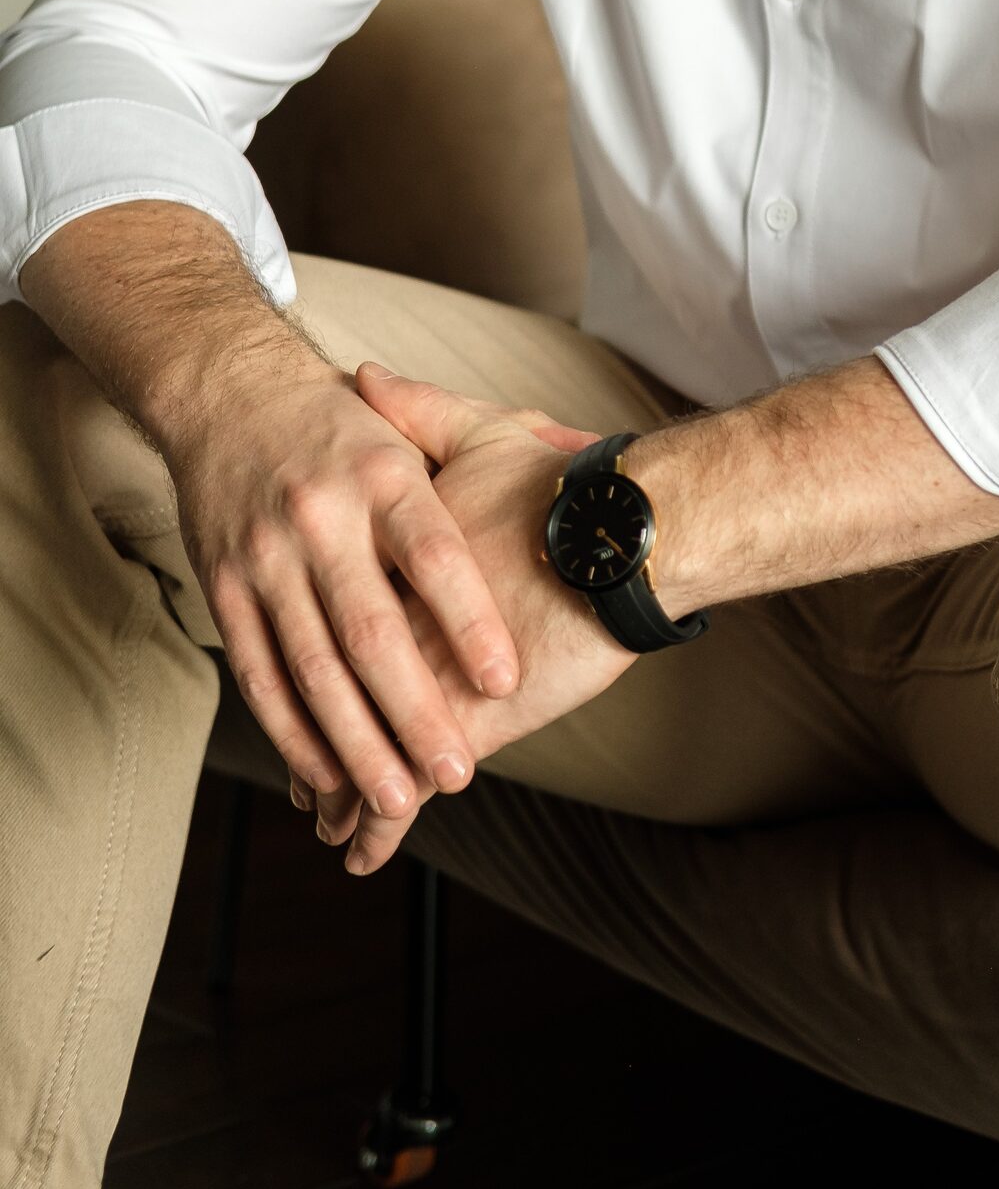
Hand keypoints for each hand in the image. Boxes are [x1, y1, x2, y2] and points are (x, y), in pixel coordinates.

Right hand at [160, 347, 529, 830]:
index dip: (469, 620)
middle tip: (459, 772)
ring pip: (313, 667)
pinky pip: (258, 673)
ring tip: (399, 796)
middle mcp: (323, 517)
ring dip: (355, 742)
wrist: (229, 392)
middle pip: (370, 629)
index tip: (505, 679)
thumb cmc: (342, 423)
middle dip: (415, 710)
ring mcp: (268, 556)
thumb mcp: (413, 426)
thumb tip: (584, 452)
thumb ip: (485, 452)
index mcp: (384, 474)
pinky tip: (325, 775)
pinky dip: (291, 731)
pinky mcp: (225, 588)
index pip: (433, 555)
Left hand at [297, 366, 638, 873]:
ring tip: (324, 819)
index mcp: (389, 555)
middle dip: (315, 733)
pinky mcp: (460, 723)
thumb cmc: (562, 480)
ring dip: (338, 785)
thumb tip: (359, 378)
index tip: (283, 660)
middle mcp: (391, 619)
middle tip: (300, 772)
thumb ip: (414, 412)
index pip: (323, 609)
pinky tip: (359, 855)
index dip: (296, 642)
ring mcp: (419, 676)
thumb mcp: (480, 431)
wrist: (623, 530)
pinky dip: (377, 825)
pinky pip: (402, 788)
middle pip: (325, 688)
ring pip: (353, 745)